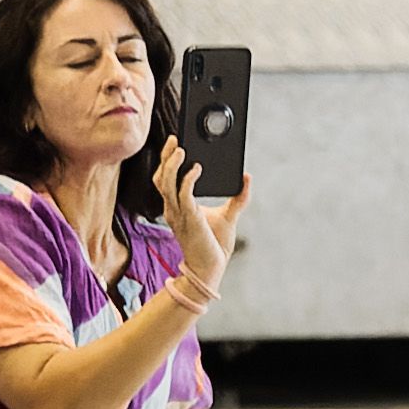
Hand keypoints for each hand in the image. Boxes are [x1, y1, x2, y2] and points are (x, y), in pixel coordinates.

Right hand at [151, 142, 253, 296]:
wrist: (210, 269)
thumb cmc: (214, 246)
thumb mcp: (229, 215)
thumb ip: (238, 197)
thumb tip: (247, 177)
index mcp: (177, 206)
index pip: (165, 179)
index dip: (167, 160)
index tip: (175, 143)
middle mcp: (173, 209)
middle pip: (161, 177)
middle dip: (165, 157)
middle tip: (175, 139)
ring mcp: (178, 214)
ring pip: (166, 183)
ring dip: (172, 165)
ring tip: (181, 149)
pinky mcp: (189, 219)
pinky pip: (183, 194)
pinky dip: (188, 179)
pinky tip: (196, 168)